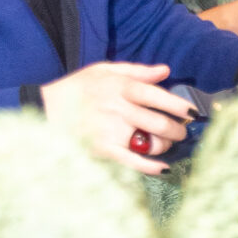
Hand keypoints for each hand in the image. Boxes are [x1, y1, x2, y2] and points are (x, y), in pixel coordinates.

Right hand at [39, 61, 195, 172]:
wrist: (45, 107)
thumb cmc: (78, 87)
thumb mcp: (104, 70)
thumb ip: (137, 71)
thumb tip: (165, 70)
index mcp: (120, 87)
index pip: (157, 96)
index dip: (179, 105)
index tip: (192, 112)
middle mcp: (118, 109)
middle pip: (159, 123)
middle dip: (177, 130)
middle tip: (181, 131)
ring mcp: (111, 131)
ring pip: (150, 144)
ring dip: (164, 146)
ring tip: (165, 144)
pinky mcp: (104, 150)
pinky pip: (134, 162)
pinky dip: (151, 167)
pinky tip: (163, 167)